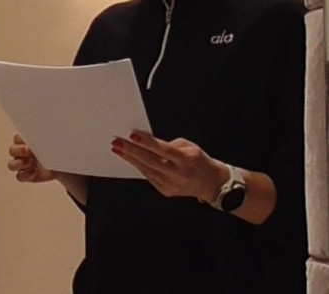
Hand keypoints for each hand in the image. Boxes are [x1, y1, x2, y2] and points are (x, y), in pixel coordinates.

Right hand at [7, 133, 55, 183]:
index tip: (29, 141)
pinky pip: (19, 176)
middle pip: (12, 150)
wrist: (62, 167)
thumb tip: (50, 133)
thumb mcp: (53, 144)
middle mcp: (22, 152)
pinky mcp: (26, 176)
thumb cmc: (57, 152)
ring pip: (12, 164)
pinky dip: (25, 175)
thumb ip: (48, 140)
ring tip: (29, 163)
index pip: (17, 137)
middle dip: (18, 150)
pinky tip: (35, 172)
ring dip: (19, 164)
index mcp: (27, 141)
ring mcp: (23, 165)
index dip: (20, 139)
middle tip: (27, 151)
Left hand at [112, 131, 227, 201]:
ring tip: (118, 149)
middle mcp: (178, 174)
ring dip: (130, 159)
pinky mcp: (165, 191)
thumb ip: (169, 144)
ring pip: (146, 170)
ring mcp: (171, 184)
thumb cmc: (198, 161)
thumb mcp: (190, 147)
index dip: (147, 143)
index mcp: (186, 160)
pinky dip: (139, 167)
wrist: (212, 183)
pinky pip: (148, 177)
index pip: (163, 150)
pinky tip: (129, 159)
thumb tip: (147, 141)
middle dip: (131, 151)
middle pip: (151, 161)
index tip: (132, 135)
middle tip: (116, 142)